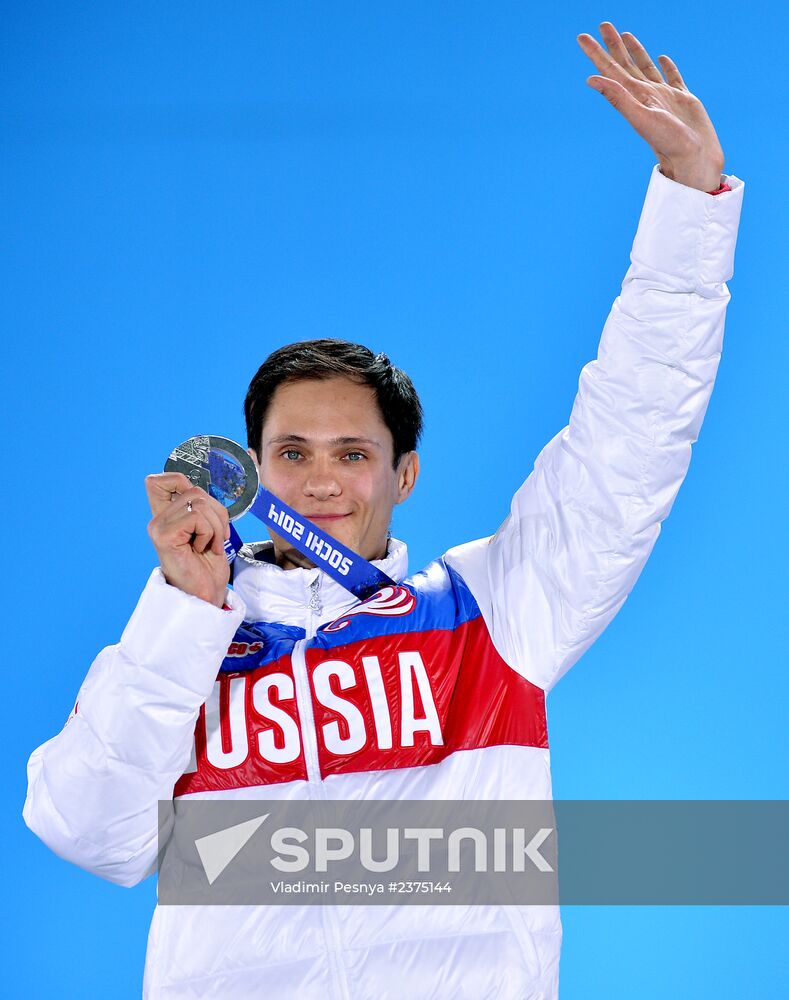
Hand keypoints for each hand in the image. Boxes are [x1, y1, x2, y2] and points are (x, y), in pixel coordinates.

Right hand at [145, 472, 230, 607]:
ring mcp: (159, 528)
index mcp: (166, 517)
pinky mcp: (164, 537)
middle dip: (217, 512)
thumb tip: (204, 493)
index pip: (159, 480)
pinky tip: (203, 549)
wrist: (205, 596)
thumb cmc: (207, 567)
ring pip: (199, 502)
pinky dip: (210, 533)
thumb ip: (201, 509)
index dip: (181, 480)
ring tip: (210, 546)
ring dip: (216, 526)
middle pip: (194, 489)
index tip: (201, 506)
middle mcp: (158, 520)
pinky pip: (197, 517)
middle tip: (215, 537)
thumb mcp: (208, 530)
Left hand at [577, 22, 724, 192]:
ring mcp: (663, 96)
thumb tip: (591, 79)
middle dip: (612, 45)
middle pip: (625, 63)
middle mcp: (645, 94)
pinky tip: (661, 57)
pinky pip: (672, 77)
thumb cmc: (667, 140)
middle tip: (603, 25)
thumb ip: (617, 96)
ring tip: (625, 35)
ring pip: (645, 67)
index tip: (582, 37)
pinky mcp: (682, 98)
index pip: (610, 70)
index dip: (596, 53)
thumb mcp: (640, 116)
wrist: (693, 157)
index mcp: (633, 97)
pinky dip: (666, 66)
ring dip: (635, 51)